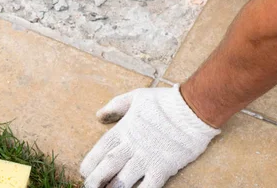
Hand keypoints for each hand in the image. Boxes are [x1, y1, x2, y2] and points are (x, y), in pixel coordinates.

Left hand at [80, 85, 219, 187]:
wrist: (192, 109)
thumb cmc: (165, 101)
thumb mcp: (137, 97)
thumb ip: (116, 105)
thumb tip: (98, 116)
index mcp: (126, 128)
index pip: (102, 148)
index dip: (90, 162)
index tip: (84, 171)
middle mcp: (133, 145)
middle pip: (108, 166)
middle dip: (95, 180)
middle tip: (89, 187)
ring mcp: (147, 158)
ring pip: (122, 181)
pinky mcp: (162, 168)